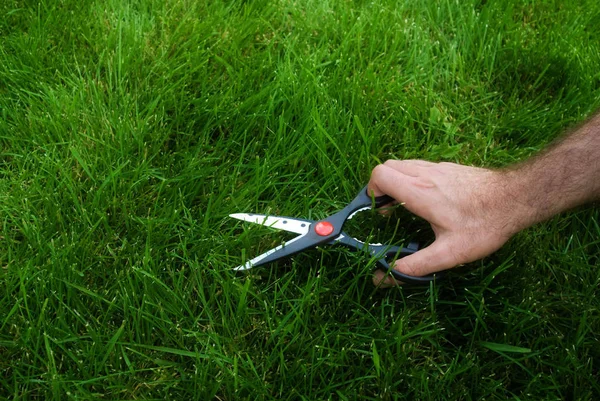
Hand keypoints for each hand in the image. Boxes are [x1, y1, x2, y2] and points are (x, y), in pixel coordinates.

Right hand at [368, 160, 522, 286]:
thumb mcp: (449, 253)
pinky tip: (428, 200)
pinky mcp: (450, 167)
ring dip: (396, 181)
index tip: (379, 212)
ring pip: (403, 164)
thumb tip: (385, 277)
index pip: (379, 175)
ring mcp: (438, 167)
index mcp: (419, 191)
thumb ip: (415, 264)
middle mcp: (425, 174)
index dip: (371, 191)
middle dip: (381, 187)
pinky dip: (413, 178)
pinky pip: (420, 166)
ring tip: (407, 206)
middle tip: (389, 210)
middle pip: (387, 166)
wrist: (517, 198)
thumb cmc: (484, 225)